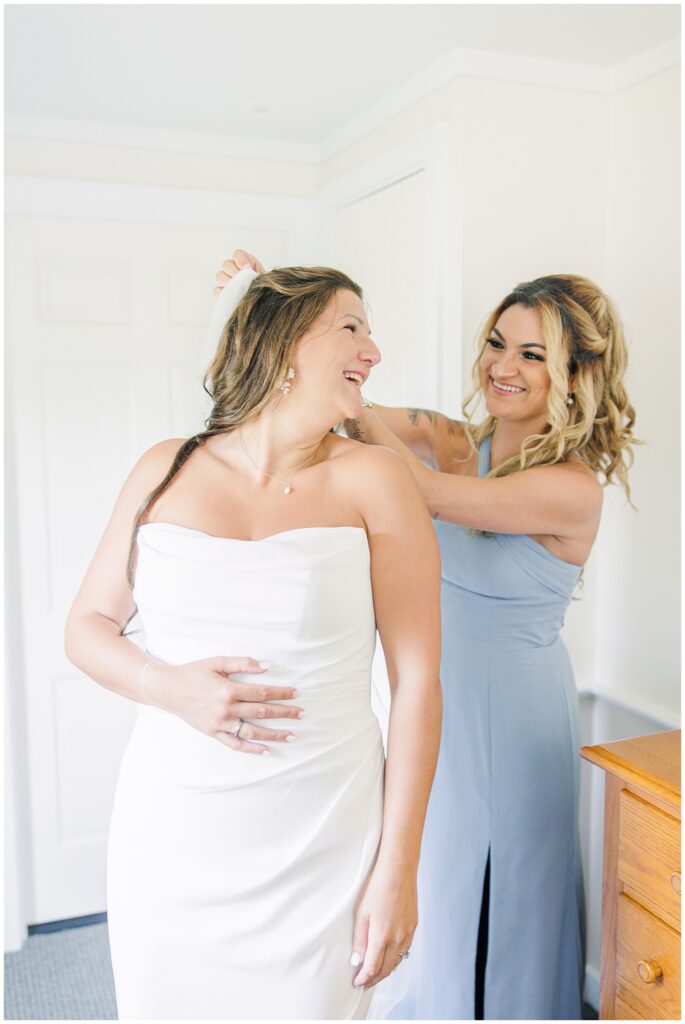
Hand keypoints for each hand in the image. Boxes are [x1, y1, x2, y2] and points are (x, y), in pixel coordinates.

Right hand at [142, 656, 302, 753]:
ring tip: (292, 735)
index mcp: (228, 690)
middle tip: (302, 714)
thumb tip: (266, 665)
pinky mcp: (213, 733)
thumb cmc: (194, 673)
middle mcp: (226, 709)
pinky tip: (266, 750)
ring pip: (252, 731)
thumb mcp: (217, 662)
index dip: (281, 693)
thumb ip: (242, 663)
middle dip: (284, 713)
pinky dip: (251, 748)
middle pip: (262, 712)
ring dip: (274, 733)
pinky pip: (235, 744)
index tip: (296, 693)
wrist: (168, 690)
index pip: (262, 693)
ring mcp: (220, 724)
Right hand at [213, 249, 265, 296]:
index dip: (241, 260)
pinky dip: (224, 293)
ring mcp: (226, 279)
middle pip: (226, 264)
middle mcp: (234, 268)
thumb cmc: (265, 289)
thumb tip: (250, 271)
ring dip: (229, 283)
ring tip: (239, 290)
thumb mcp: (266, 279)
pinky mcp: (222, 292)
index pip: (238, 254)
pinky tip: (233, 296)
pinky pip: (217, 290)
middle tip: (243, 281)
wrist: (265, 301)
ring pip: (220, 276)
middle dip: (235, 272)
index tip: (248, 268)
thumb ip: (259, 273)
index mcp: (245, 261)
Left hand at [350, 868, 417, 989]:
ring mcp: (408, 933)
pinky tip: (389, 956)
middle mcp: (398, 938)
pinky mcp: (414, 926)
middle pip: (387, 969)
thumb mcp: (362, 913)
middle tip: (365, 983)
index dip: (364, 978)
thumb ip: (360, 939)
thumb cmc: (377, 888)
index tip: (357, 983)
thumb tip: (357, 960)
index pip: (372, 968)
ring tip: (375, 973)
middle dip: (374, 979)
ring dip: (386, 970)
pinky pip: (405, 949)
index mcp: (382, 936)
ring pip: (398, 961)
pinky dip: (396, 958)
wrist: (399, 870)